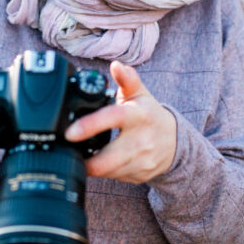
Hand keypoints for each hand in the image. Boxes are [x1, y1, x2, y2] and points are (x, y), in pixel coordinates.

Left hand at [65, 61, 176, 182]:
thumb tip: (116, 65)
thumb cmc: (149, 115)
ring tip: (82, 154)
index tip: (70, 132)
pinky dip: (102, 171)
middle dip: (86, 160)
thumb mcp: (140, 95)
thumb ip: (127, 80)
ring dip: (91, 165)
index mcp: (138, 115)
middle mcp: (141, 140)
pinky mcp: (139, 176)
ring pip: (108, 171)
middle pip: (108, 158)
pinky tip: (99, 162)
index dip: (90, 126)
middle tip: (69, 152)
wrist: (174, 142)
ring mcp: (142, 161)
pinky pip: (113, 177)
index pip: (113, 118)